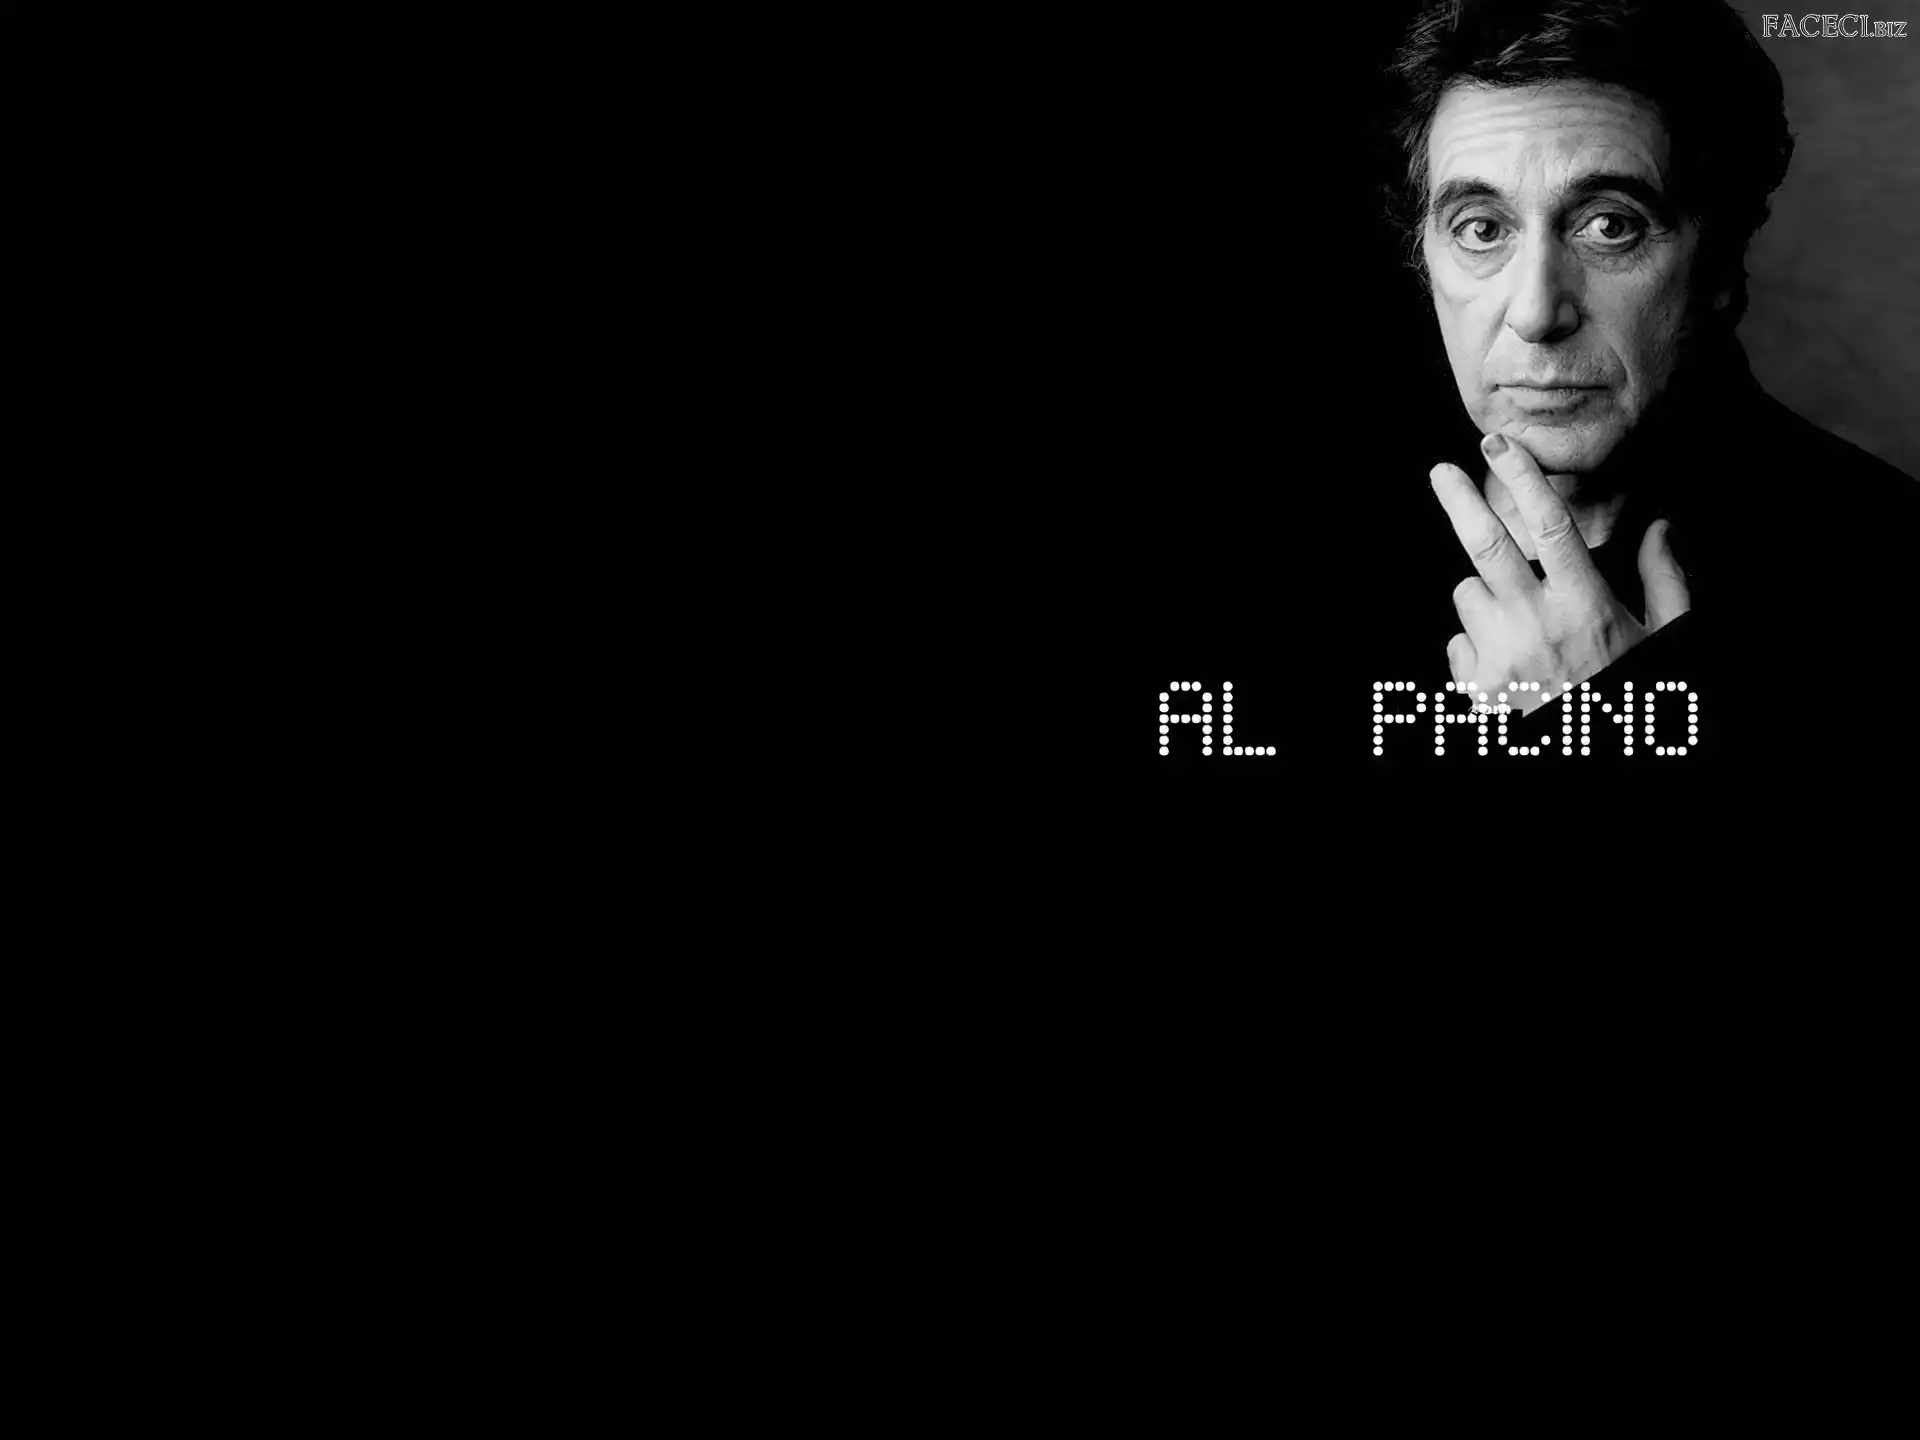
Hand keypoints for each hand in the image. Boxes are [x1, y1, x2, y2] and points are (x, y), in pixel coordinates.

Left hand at [1429, 433, 1689, 715]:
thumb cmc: (1629, 694)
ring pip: (1467, 595)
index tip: (1499, 445)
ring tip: (1520, 627)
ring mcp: (1499, 657)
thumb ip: (1666, 580)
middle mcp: (1536, 626)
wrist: (1593, 755)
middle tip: (1440, 472)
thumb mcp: (1665, 639)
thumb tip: (1663, 526)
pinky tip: (1508, 665)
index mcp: (1584, 606)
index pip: (1548, 525)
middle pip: (1484, 547)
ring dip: (1484, 598)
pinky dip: (1475, 645)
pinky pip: (1456, 643)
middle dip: (1459, 501)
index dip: (1522, 478)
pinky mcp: (1473, 688)